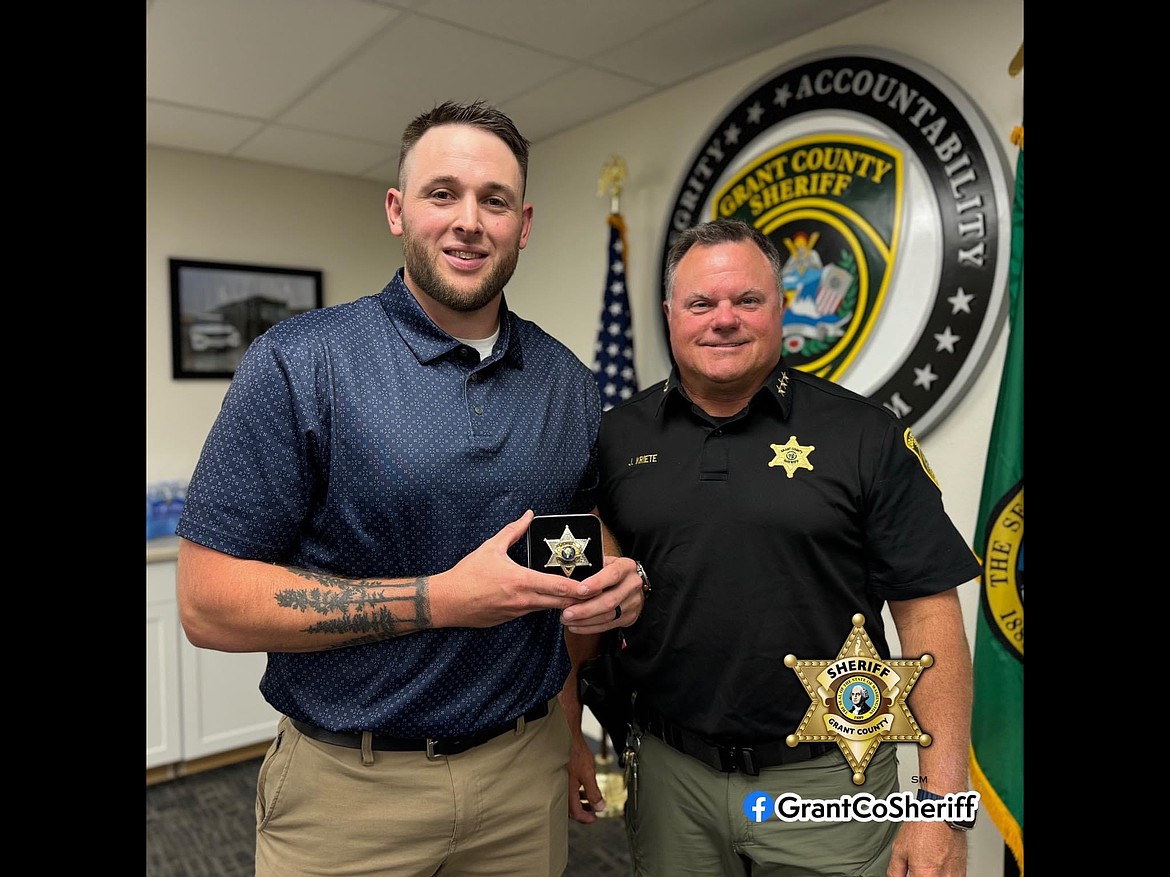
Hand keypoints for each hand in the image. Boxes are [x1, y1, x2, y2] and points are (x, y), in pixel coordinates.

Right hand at [431, 510, 597, 627]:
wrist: (447, 602)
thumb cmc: (468, 574)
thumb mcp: (491, 547)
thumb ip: (513, 531)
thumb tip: (528, 515)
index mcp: (521, 580)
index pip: (558, 587)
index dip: (579, 588)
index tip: (594, 586)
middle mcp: (523, 600)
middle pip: (560, 603)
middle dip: (579, 599)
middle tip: (596, 592)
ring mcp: (518, 612)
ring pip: (549, 609)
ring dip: (564, 603)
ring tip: (579, 595)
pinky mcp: (511, 619)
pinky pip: (534, 612)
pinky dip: (545, 606)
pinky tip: (551, 600)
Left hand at [560, 556, 644, 633]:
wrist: (629, 583)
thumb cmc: (611, 571)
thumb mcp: (603, 562)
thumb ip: (590, 568)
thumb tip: (567, 577)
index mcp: (626, 566)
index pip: (613, 574)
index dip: (596, 583)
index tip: (580, 590)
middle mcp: (632, 584)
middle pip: (610, 600)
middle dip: (586, 608)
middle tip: (568, 612)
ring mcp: (633, 602)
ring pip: (608, 615)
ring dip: (585, 620)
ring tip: (568, 619)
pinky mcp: (629, 616)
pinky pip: (608, 625)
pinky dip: (590, 627)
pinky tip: (576, 625)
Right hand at [567, 732, 604, 822]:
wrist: (566, 737)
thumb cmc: (575, 752)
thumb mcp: (588, 774)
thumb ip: (593, 792)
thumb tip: (599, 806)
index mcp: (567, 792)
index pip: (576, 813)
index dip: (587, 818)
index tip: (595, 818)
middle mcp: (562, 789)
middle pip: (571, 809)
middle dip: (584, 811)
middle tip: (594, 811)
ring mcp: (561, 783)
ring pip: (570, 799)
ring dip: (582, 802)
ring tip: (591, 800)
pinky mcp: (561, 777)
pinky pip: (569, 790)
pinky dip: (578, 793)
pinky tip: (584, 788)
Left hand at [887, 820, 966, 876]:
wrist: (942, 813)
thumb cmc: (923, 827)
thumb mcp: (899, 849)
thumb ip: (895, 870)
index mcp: (925, 875)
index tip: (910, 873)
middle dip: (921, 875)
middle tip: (917, 868)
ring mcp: (955, 875)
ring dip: (933, 876)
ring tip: (928, 863)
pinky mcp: (963, 871)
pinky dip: (944, 875)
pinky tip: (938, 866)